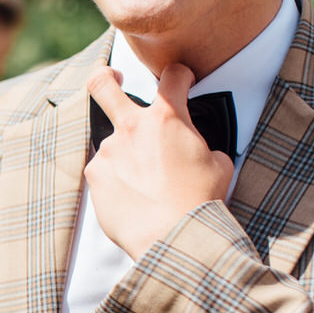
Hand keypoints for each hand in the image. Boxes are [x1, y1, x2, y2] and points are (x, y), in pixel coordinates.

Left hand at [85, 65, 233, 259]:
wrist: (174, 236)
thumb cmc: (199, 202)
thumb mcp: (218, 164)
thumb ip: (201, 145)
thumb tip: (197, 150)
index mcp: (167, 118)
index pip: (172, 76)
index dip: (179, 76)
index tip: (180, 82)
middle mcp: (133, 128)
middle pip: (104, 86)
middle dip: (104, 77)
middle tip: (110, 78)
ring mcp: (110, 151)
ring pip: (114, 145)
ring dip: (126, 157)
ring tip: (145, 187)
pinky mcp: (95, 175)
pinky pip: (104, 171)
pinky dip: (116, 180)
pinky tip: (132, 199)